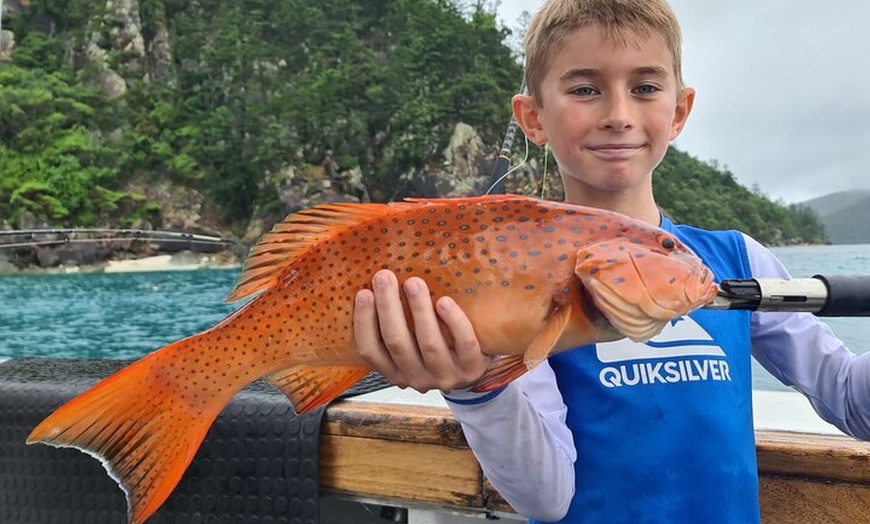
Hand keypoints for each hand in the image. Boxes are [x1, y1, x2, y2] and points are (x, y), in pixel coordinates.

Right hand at [353, 269, 489, 393]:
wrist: (474, 365)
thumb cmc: (437, 345)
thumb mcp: (410, 342)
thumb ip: (395, 321)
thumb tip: (377, 277)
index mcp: (394, 370)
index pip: (370, 350)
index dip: (363, 322)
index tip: (364, 292)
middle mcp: (416, 377)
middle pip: (397, 342)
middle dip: (388, 307)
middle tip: (384, 276)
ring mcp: (444, 375)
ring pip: (429, 343)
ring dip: (419, 310)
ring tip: (414, 282)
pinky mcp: (471, 368)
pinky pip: (463, 344)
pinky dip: (453, 322)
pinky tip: (444, 302)